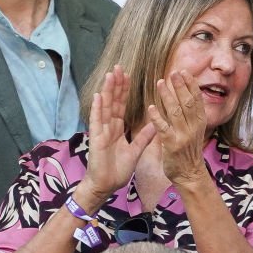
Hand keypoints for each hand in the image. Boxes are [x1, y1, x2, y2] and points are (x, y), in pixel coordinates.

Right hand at [82, 66, 155, 207]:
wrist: (106, 185)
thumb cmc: (118, 170)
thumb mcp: (136, 150)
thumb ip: (145, 136)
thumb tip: (156, 123)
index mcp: (117, 128)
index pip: (121, 105)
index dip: (124, 91)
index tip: (127, 75)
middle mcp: (108, 127)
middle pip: (113, 102)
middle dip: (116, 85)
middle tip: (118, 67)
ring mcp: (101, 132)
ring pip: (105, 107)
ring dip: (107, 91)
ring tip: (110, 75)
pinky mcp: (96, 139)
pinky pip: (97, 121)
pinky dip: (98, 109)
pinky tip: (99, 96)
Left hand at [147, 70, 208, 186]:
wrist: (189, 174)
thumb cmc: (189, 150)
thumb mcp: (195, 130)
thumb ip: (191, 114)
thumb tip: (186, 94)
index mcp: (200, 122)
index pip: (197, 99)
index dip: (191, 85)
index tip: (184, 72)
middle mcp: (194, 127)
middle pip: (188, 102)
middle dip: (180, 86)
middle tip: (173, 73)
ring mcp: (183, 136)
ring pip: (176, 112)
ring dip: (167, 96)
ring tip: (160, 83)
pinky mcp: (172, 145)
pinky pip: (163, 128)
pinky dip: (157, 117)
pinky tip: (151, 107)